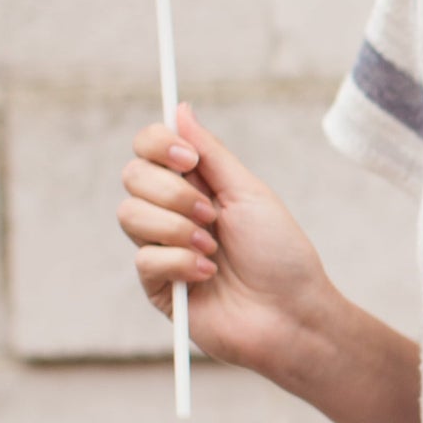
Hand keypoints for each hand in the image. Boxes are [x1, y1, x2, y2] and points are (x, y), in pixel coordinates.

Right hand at [118, 101, 333, 378]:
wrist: (292, 314)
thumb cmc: (281, 255)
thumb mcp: (249, 193)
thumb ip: (211, 153)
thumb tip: (181, 109)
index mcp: (197, 185)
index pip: (149, 148)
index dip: (158, 144)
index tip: (189, 158)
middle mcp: (173, 212)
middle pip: (132, 175)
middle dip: (173, 192)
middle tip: (212, 215)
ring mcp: (162, 248)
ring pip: (130, 214)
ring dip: (177, 228)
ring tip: (213, 248)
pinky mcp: (158, 286)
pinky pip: (144, 257)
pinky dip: (181, 262)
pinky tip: (208, 275)